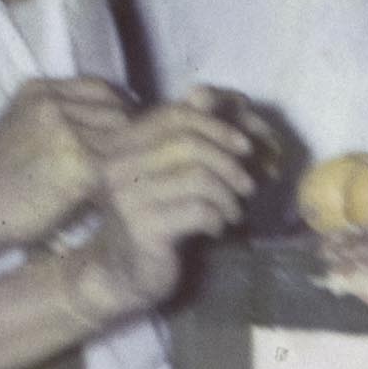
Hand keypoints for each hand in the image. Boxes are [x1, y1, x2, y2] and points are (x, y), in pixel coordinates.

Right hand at [0, 77, 130, 248]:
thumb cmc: (4, 177)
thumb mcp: (24, 125)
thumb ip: (64, 115)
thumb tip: (118, 118)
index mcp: (38, 90)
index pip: (100, 88)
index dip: (119, 109)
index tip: (125, 131)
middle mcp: (52, 103)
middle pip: (117, 108)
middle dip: (128, 132)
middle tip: (128, 158)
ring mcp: (68, 131)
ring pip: (125, 134)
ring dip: (128, 155)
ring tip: (120, 175)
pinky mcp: (83, 162)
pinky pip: (123, 164)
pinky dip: (124, 177)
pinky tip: (116, 191)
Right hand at [84, 96, 263, 308]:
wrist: (123, 272)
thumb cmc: (154, 218)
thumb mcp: (169, 174)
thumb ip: (189, 138)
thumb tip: (219, 96)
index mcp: (124, 144)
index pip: (176, 115)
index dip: (218, 125)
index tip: (246, 146)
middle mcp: (119, 165)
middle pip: (190, 143)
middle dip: (231, 163)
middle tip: (248, 186)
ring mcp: (128, 197)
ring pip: (200, 178)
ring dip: (229, 197)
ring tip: (232, 212)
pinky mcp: (144, 229)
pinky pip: (200, 211)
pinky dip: (219, 219)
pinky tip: (215, 228)